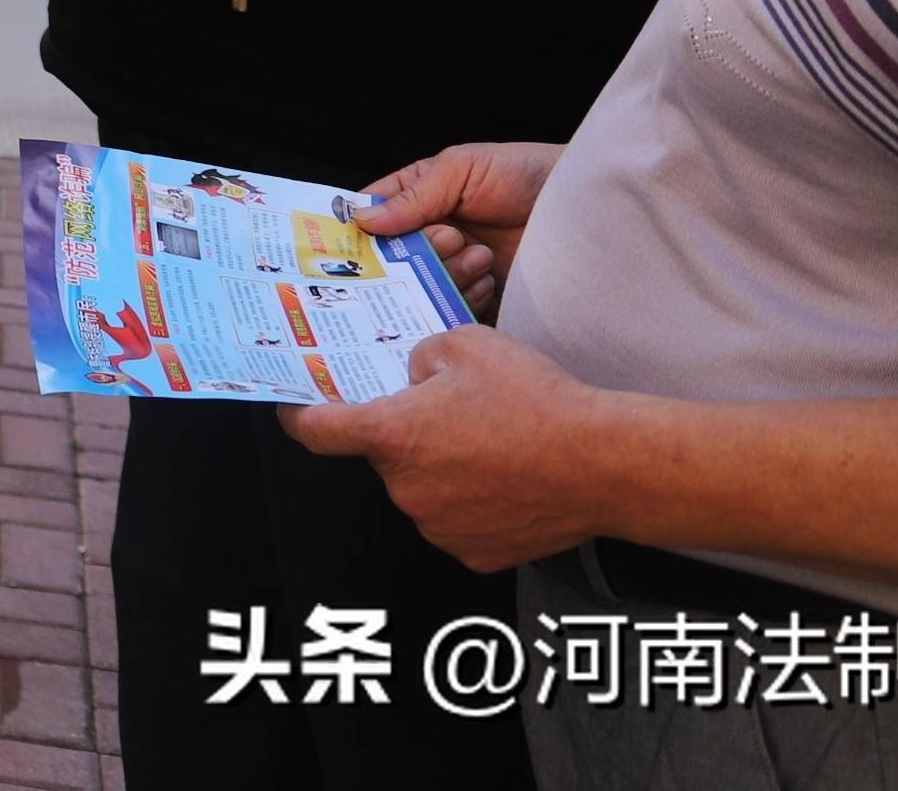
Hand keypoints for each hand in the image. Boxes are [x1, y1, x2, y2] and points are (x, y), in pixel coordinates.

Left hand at [281, 325, 621, 571]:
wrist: (604, 464)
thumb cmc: (536, 400)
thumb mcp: (464, 344)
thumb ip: (418, 358)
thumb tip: (411, 380)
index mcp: (392, 435)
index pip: (316, 431)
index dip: (298, 416)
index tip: (293, 409)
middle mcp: (405, 488)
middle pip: (384, 456)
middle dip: (406, 434)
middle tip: (452, 414)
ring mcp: (438, 527)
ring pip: (421, 489)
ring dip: (440, 469)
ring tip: (492, 446)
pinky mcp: (474, 553)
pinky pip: (455, 521)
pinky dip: (470, 502)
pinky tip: (507, 480)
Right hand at [348, 142, 562, 318]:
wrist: (586, 210)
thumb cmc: (526, 175)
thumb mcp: (462, 169)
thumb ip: (413, 196)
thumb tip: (362, 220)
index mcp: (419, 199)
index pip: (373, 217)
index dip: (360, 231)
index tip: (353, 244)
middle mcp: (433, 237)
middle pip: (395, 261)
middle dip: (418, 254)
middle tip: (451, 238)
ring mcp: (457, 269)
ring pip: (424, 288)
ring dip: (449, 275)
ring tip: (482, 256)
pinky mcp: (483, 298)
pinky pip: (455, 312)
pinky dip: (466, 301)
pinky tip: (490, 280)